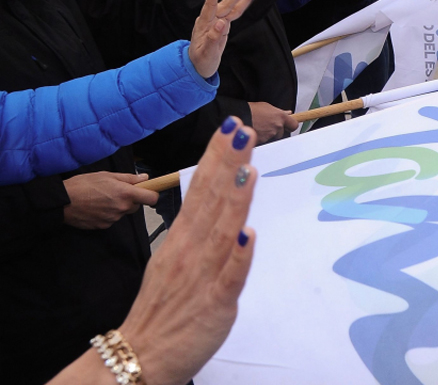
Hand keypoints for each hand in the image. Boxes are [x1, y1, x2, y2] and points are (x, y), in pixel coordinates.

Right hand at [63, 172, 158, 228]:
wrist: (61, 202)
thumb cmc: (82, 185)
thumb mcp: (107, 176)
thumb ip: (129, 178)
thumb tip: (145, 179)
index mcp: (125, 193)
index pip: (152, 198)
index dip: (152, 194)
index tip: (148, 191)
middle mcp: (121, 208)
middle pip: (136, 206)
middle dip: (130, 200)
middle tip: (116, 192)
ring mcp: (113, 219)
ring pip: (123, 212)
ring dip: (117, 206)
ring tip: (101, 198)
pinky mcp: (103, 226)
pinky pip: (112, 219)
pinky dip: (107, 214)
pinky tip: (96, 207)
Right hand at [118, 118, 258, 384]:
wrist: (139, 357)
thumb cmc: (164, 309)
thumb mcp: (177, 260)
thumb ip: (200, 232)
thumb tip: (222, 201)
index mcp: (183, 239)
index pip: (202, 189)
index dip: (217, 158)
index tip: (231, 128)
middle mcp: (191, 251)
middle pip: (212, 199)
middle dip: (228, 163)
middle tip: (242, 128)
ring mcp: (203, 275)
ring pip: (223, 230)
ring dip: (236, 198)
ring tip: (248, 167)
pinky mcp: (215, 303)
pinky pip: (230, 277)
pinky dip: (239, 256)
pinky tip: (248, 234)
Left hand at [189, 0, 260, 78]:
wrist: (198, 65)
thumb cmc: (200, 60)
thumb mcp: (206, 53)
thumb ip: (213, 38)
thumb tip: (222, 23)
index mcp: (204, 23)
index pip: (210, 3)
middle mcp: (211, 19)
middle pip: (226, 2)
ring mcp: (218, 21)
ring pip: (232, 6)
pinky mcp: (224, 25)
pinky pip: (235, 13)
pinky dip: (242, 5)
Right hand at [247, 102, 296, 141]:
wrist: (237, 115)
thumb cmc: (250, 109)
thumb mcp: (267, 107)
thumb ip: (279, 112)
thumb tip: (288, 113)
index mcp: (281, 117)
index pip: (294, 125)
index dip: (290, 125)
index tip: (287, 125)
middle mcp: (277, 126)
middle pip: (282, 132)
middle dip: (276, 130)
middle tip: (267, 125)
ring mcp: (270, 135)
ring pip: (272, 137)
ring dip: (268, 134)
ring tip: (259, 127)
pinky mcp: (262, 142)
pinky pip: (264, 141)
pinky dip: (261, 138)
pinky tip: (255, 131)